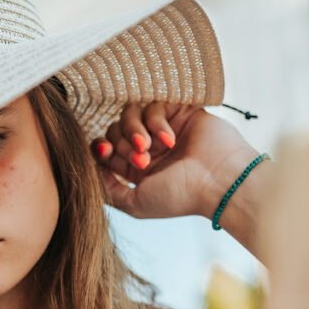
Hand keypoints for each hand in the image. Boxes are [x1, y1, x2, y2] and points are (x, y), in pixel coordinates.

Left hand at [90, 103, 259, 219]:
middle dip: (121, 144)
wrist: (219, 182)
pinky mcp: (178, 111)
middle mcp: (149, 147)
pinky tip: (169, 139)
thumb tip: (89, 171)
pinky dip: (155, 121)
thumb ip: (108, 191)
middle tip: (141, 159)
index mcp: (137, 169)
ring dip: (134, 130)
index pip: (106, 149)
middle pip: (114, 130)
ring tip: (149, 147)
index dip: (100, 148)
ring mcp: (162, 129)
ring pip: (128, 114)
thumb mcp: (135, 204)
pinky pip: (152, 104)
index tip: (104, 152)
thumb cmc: (180, 196)